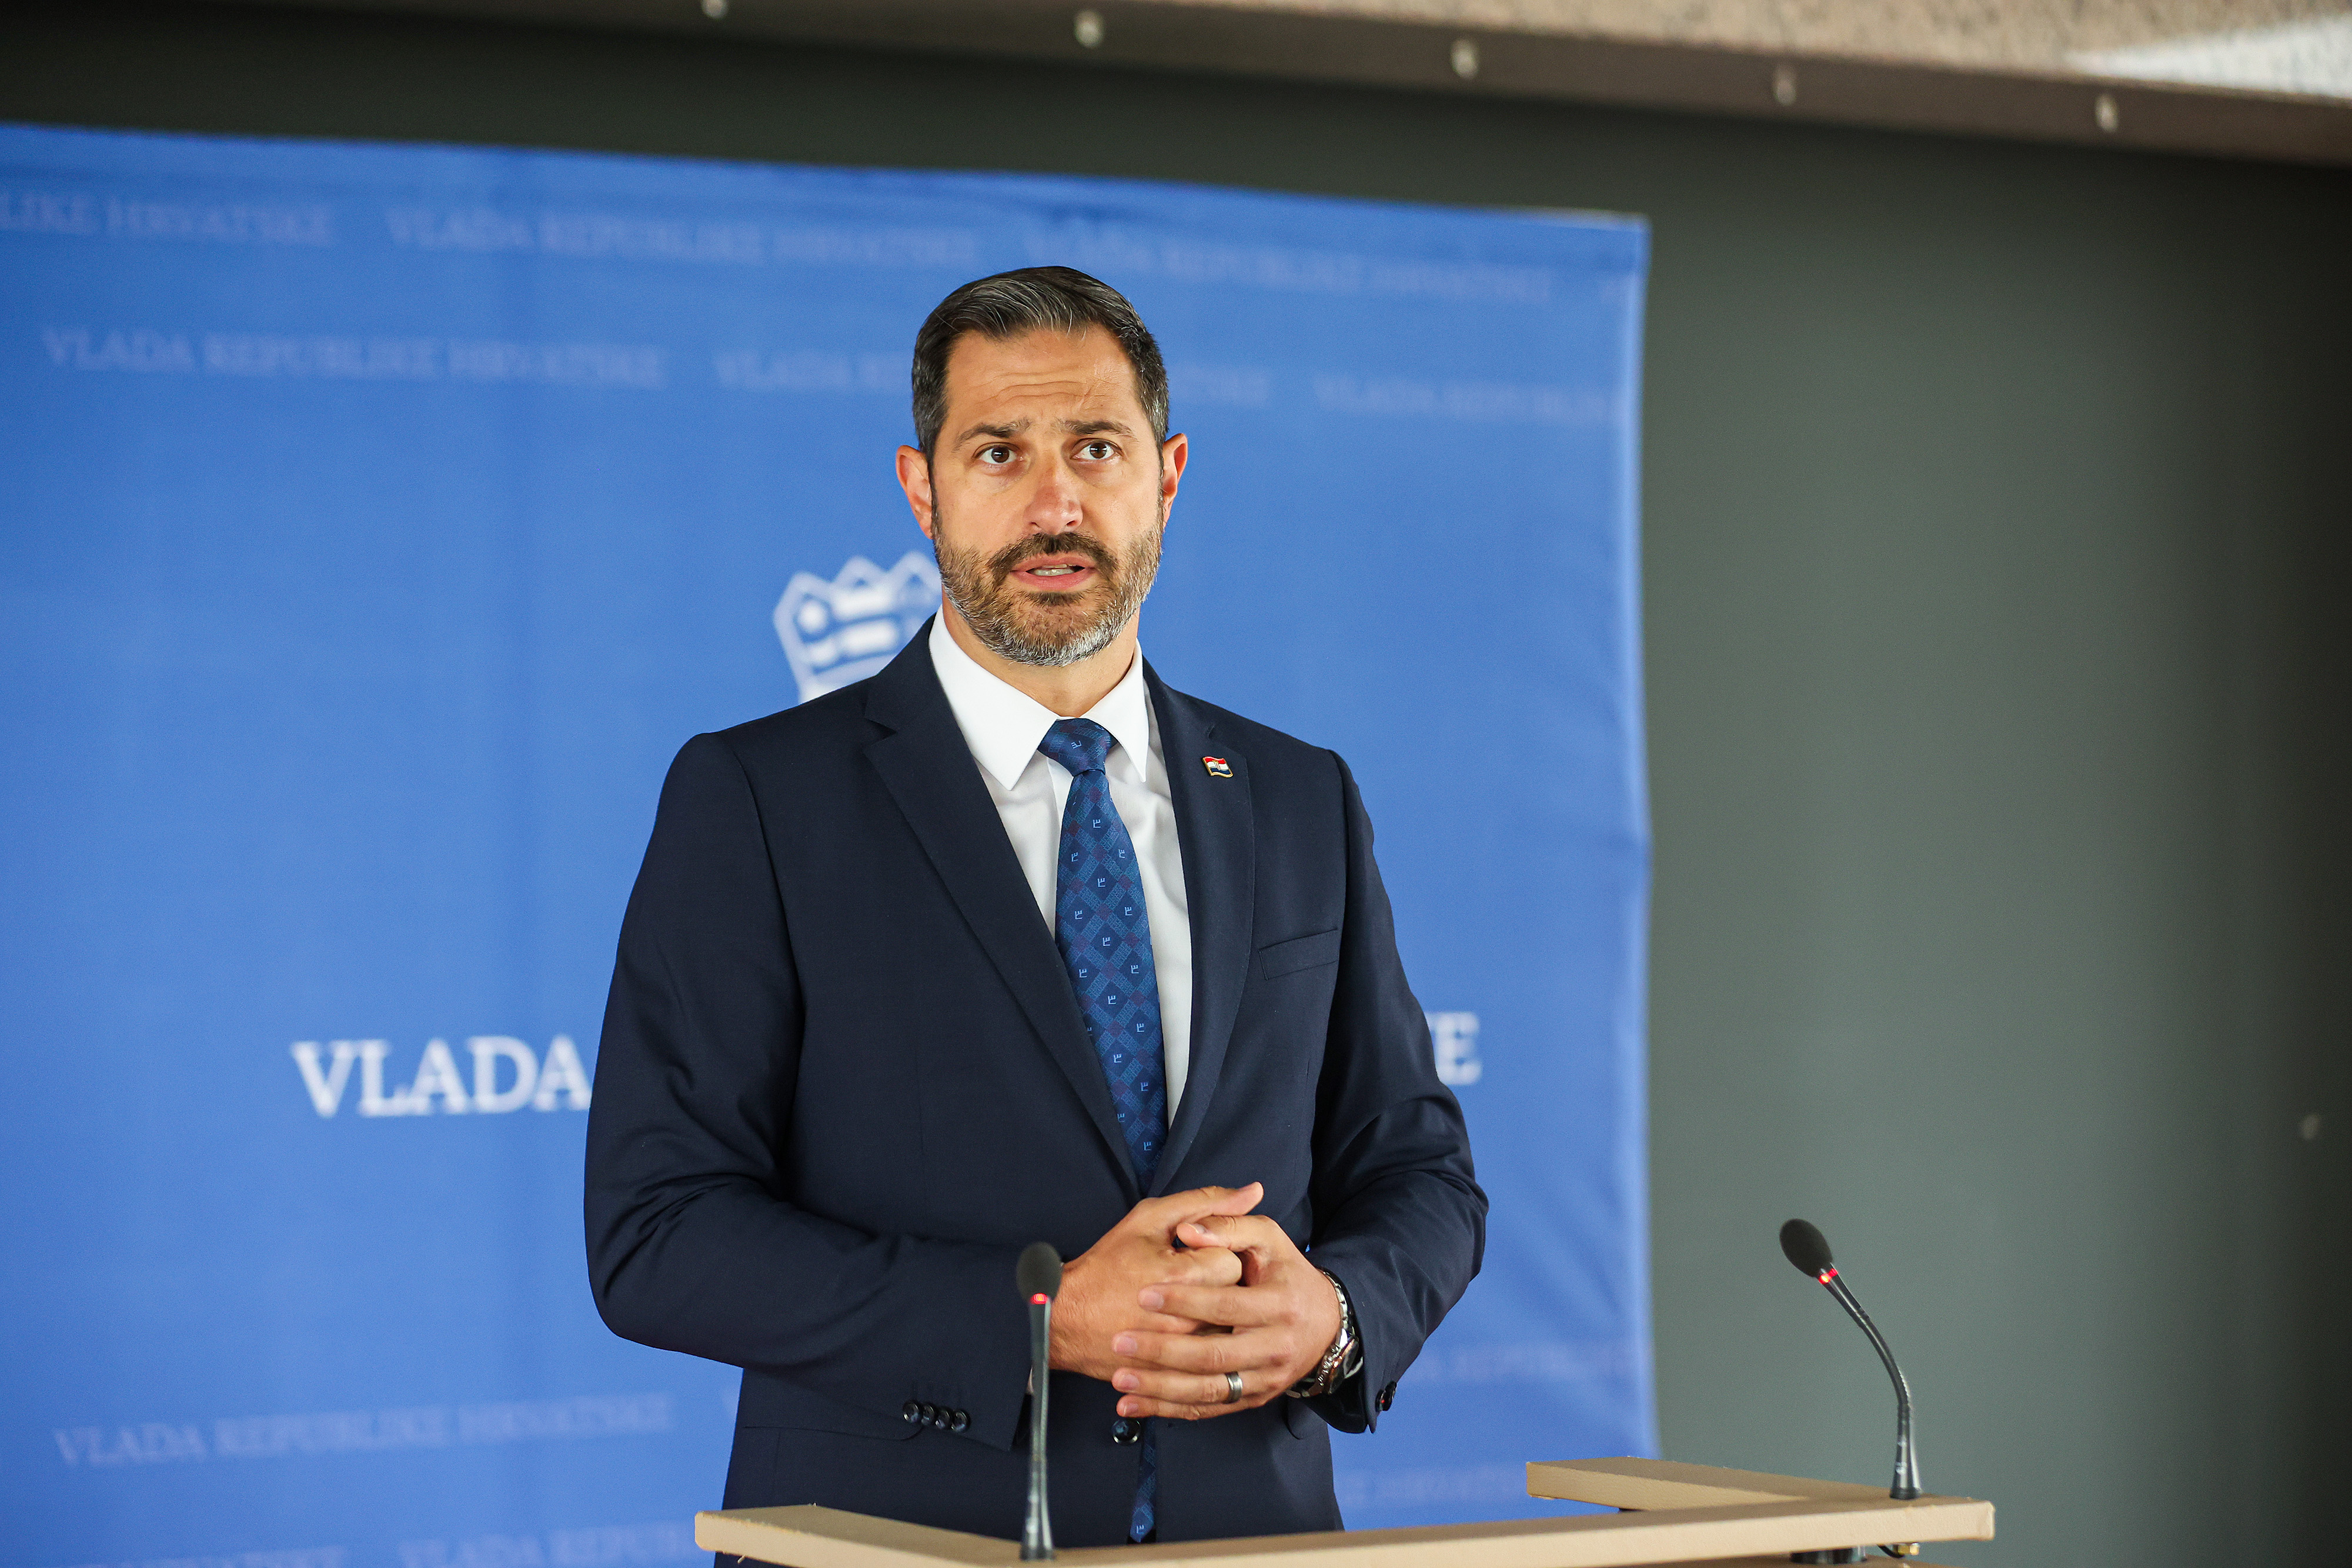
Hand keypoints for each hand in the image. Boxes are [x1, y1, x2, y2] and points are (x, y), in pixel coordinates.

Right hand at [1049, 1185, 1258, 1381]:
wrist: (1065, 1318)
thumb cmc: (1106, 1265)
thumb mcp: (1149, 1220)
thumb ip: (1205, 1202)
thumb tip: (1254, 1191)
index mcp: (1184, 1274)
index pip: (1234, 1260)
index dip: (1214, 1252)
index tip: (1191, 1255)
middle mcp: (1188, 1317)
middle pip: (1234, 1297)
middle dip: (1216, 1284)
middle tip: (1188, 1279)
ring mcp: (1183, 1351)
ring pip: (1226, 1329)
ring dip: (1213, 1315)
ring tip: (1184, 1305)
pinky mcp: (1176, 1375)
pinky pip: (1212, 1360)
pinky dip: (1203, 1343)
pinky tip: (1182, 1330)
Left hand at [1107, 1211, 1341, 1419]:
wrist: (1326, 1324)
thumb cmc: (1286, 1273)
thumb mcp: (1268, 1239)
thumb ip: (1229, 1226)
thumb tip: (1187, 1230)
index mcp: (1279, 1304)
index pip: (1226, 1305)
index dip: (1184, 1301)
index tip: (1144, 1295)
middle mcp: (1275, 1348)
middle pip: (1214, 1356)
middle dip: (1164, 1351)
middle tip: (1122, 1341)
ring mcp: (1264, 1379)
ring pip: (1208, 1392)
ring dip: (1160, 1389)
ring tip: (1120, 1380)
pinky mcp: (1253, 1400)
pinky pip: (1207, 1410)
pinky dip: (1168, 1410)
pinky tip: (1133, 1405)